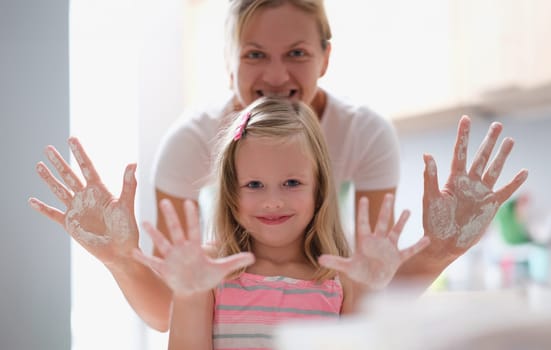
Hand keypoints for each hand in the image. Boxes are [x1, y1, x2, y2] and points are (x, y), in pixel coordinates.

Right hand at [28, 137, 138, 264]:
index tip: (71, 139)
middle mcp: (87, 197)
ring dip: (49, 179)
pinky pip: (53, 214)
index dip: (79, 153)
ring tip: (39, 166)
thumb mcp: (126, 205)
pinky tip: (32, 200)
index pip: (87, 167)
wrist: (120, 252)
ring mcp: (77, 209)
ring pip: (59, 190)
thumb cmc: (127, 229)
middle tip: (48, 148)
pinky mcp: (70, 224)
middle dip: (59, 162)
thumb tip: (133, 163)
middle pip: (69, 175)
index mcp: (100, 191)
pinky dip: (43, 208)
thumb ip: (128, 185)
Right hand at [133, 199, 254, 295]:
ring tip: (144, 222)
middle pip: (176, 230)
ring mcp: (171, 258)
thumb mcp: (222, 269)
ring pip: (161, 242)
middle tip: (165, 200)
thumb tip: (254, 256)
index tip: (190, 202)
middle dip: (171, 216)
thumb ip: (236, 261)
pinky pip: (151, 262)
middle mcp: (181, 249)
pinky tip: (133, 251)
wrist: (193, 289)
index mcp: (195, 246)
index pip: (194, 228)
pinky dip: (142, 258)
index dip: (192, 216)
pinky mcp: (163, 269)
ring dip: (154, 234)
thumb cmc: (207, 276)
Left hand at [319, 195, 429, 289]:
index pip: (363, 223)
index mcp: (365, 241)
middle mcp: (378, 241)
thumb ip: (335, 261)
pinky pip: (410, 250)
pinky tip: (427, 239)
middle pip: (382, 222)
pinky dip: (418, 246)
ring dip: (402, 222)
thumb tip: (320, 259)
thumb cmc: (358, 273)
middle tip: (389, 195)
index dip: (363, 212)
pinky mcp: (397, 258)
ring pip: (396, 231)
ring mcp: (389, 248)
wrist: (370, 284)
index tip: (363, 198)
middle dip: (385, 209)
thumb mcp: (347, 267)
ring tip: (408, 210)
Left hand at [423, 115, 527, 254]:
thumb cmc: (432, 222)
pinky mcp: (490, 206)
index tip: (465, 119)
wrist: (443, 244)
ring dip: (502, 156)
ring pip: (494, 169)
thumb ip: (430, 177)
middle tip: (497, 124)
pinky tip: (523, 172)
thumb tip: (426, 155)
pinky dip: (515, 182)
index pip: (460, 152)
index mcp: (453, 179)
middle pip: (481, 157)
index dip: (463, 136)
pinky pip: (505, 191)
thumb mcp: (430, 198)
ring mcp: (480, 193)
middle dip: (489, 141)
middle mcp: (468, 183)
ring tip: (510, 140)